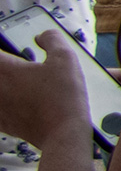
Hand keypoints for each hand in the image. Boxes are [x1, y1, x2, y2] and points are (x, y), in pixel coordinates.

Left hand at [0, 31, 93, 151]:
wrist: (62, 134)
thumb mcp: (65, 58)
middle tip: (15, 65)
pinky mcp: (3, 122)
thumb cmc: (63, 96)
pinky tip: (15, 101)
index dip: (4, 46)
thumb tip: (42, 36)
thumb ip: (52, 39)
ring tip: (18, 81)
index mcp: (6, 68)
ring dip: (4, 83)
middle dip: (4, 66)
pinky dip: (5, 103)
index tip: (10, 46)